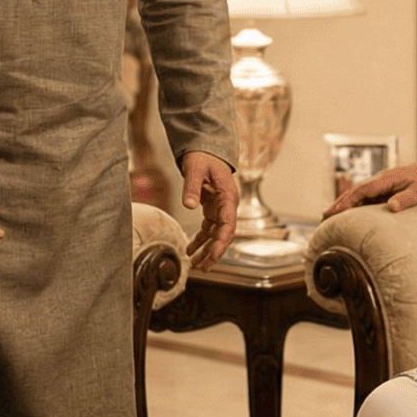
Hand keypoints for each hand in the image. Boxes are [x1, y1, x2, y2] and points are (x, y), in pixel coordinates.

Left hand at [180, 150, 238, 269]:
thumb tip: (188, 205)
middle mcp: (227, 205)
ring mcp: (221, 208)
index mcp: (228, 196)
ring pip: (216, 235)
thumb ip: (191, 187)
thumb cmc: (204, 156)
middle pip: (224, 234)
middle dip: (214, 252)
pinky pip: (208, 229)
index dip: (221, 241)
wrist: (206, 149)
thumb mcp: (195, 168)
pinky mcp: (212, 209)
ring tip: (196, 265)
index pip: (228, 224)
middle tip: (203, 267)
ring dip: (207, 250)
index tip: (213, 255)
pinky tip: (190, 250)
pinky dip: (200, 240)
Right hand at [323, 159, 416, 216]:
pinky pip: (366, 198)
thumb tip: (391, 207)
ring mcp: (382, 185)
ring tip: (329, 216)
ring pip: (359, 195)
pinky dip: (354, 205)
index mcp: (387, 179)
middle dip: (340, 203)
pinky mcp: (385, 189)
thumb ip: (405, 199)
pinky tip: (346, 213)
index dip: (349, 201)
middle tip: (324, 216)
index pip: (363, 190)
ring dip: (344, 204)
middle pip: (356, 192)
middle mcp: (381, 180)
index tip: (337, 211)